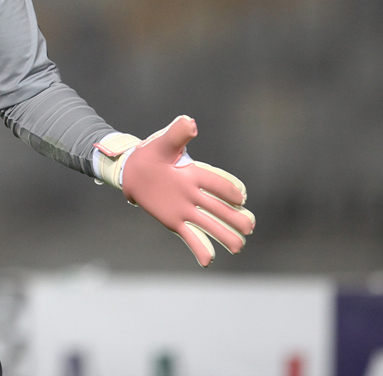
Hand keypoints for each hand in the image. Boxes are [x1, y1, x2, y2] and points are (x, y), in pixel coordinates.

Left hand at [118, 116, 254, 266]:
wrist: (133, 170)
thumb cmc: (151, 154)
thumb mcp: (163, 142)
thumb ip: (177, 133)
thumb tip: (189, 121)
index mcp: (194, 174)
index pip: (215, 183)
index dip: (228, 190)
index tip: (240, 198)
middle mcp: (193, 193)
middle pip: (218, 208)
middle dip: (234, 218)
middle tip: (249, 227)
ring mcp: (185, 209)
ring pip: (209, 224)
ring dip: (224, 235)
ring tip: (238, 247)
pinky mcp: (174, 221)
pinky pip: (190, 236)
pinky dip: (200, 249)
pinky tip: (208, 262)